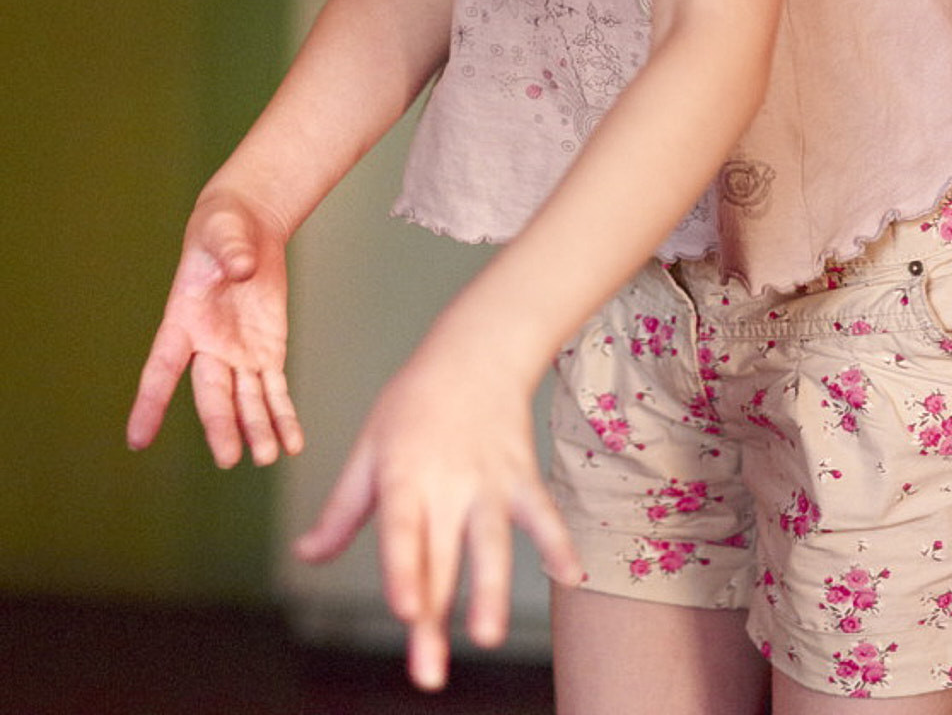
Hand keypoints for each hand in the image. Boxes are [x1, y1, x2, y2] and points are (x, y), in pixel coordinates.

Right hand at [126, 191, 302, 467]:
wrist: (247, 229)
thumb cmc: (222, 229)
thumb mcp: (223, 232)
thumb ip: (230, 250)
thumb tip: (242, 268)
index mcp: (184, 322)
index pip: (161, 368)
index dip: (150, 403)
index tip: (138, 439)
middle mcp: (208, 348)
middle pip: (212, 394)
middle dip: (220, 425)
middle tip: (227, 458)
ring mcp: (238, 354)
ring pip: (246, 401)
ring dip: (257, 430)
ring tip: (269, 456)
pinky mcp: (267, 352)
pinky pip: (274, 392)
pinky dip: (283, 417)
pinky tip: (293, 443)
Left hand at [293, 319, 583, 692]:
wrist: (475, 350)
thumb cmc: (414, 402)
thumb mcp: (370, 447)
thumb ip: (343, 509)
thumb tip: (307, 555)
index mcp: (404, 477)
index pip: (402, 532)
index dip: (403, 571)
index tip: (405, 609)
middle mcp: (447, 484)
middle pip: (440, 558)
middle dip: (434, 619)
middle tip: (428, 674)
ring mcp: (487, 482)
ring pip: (491, 543)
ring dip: (490, 590)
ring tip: (487, 634)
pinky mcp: (519, 476)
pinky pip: (541, 512)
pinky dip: (559, 541)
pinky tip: (572, 577)